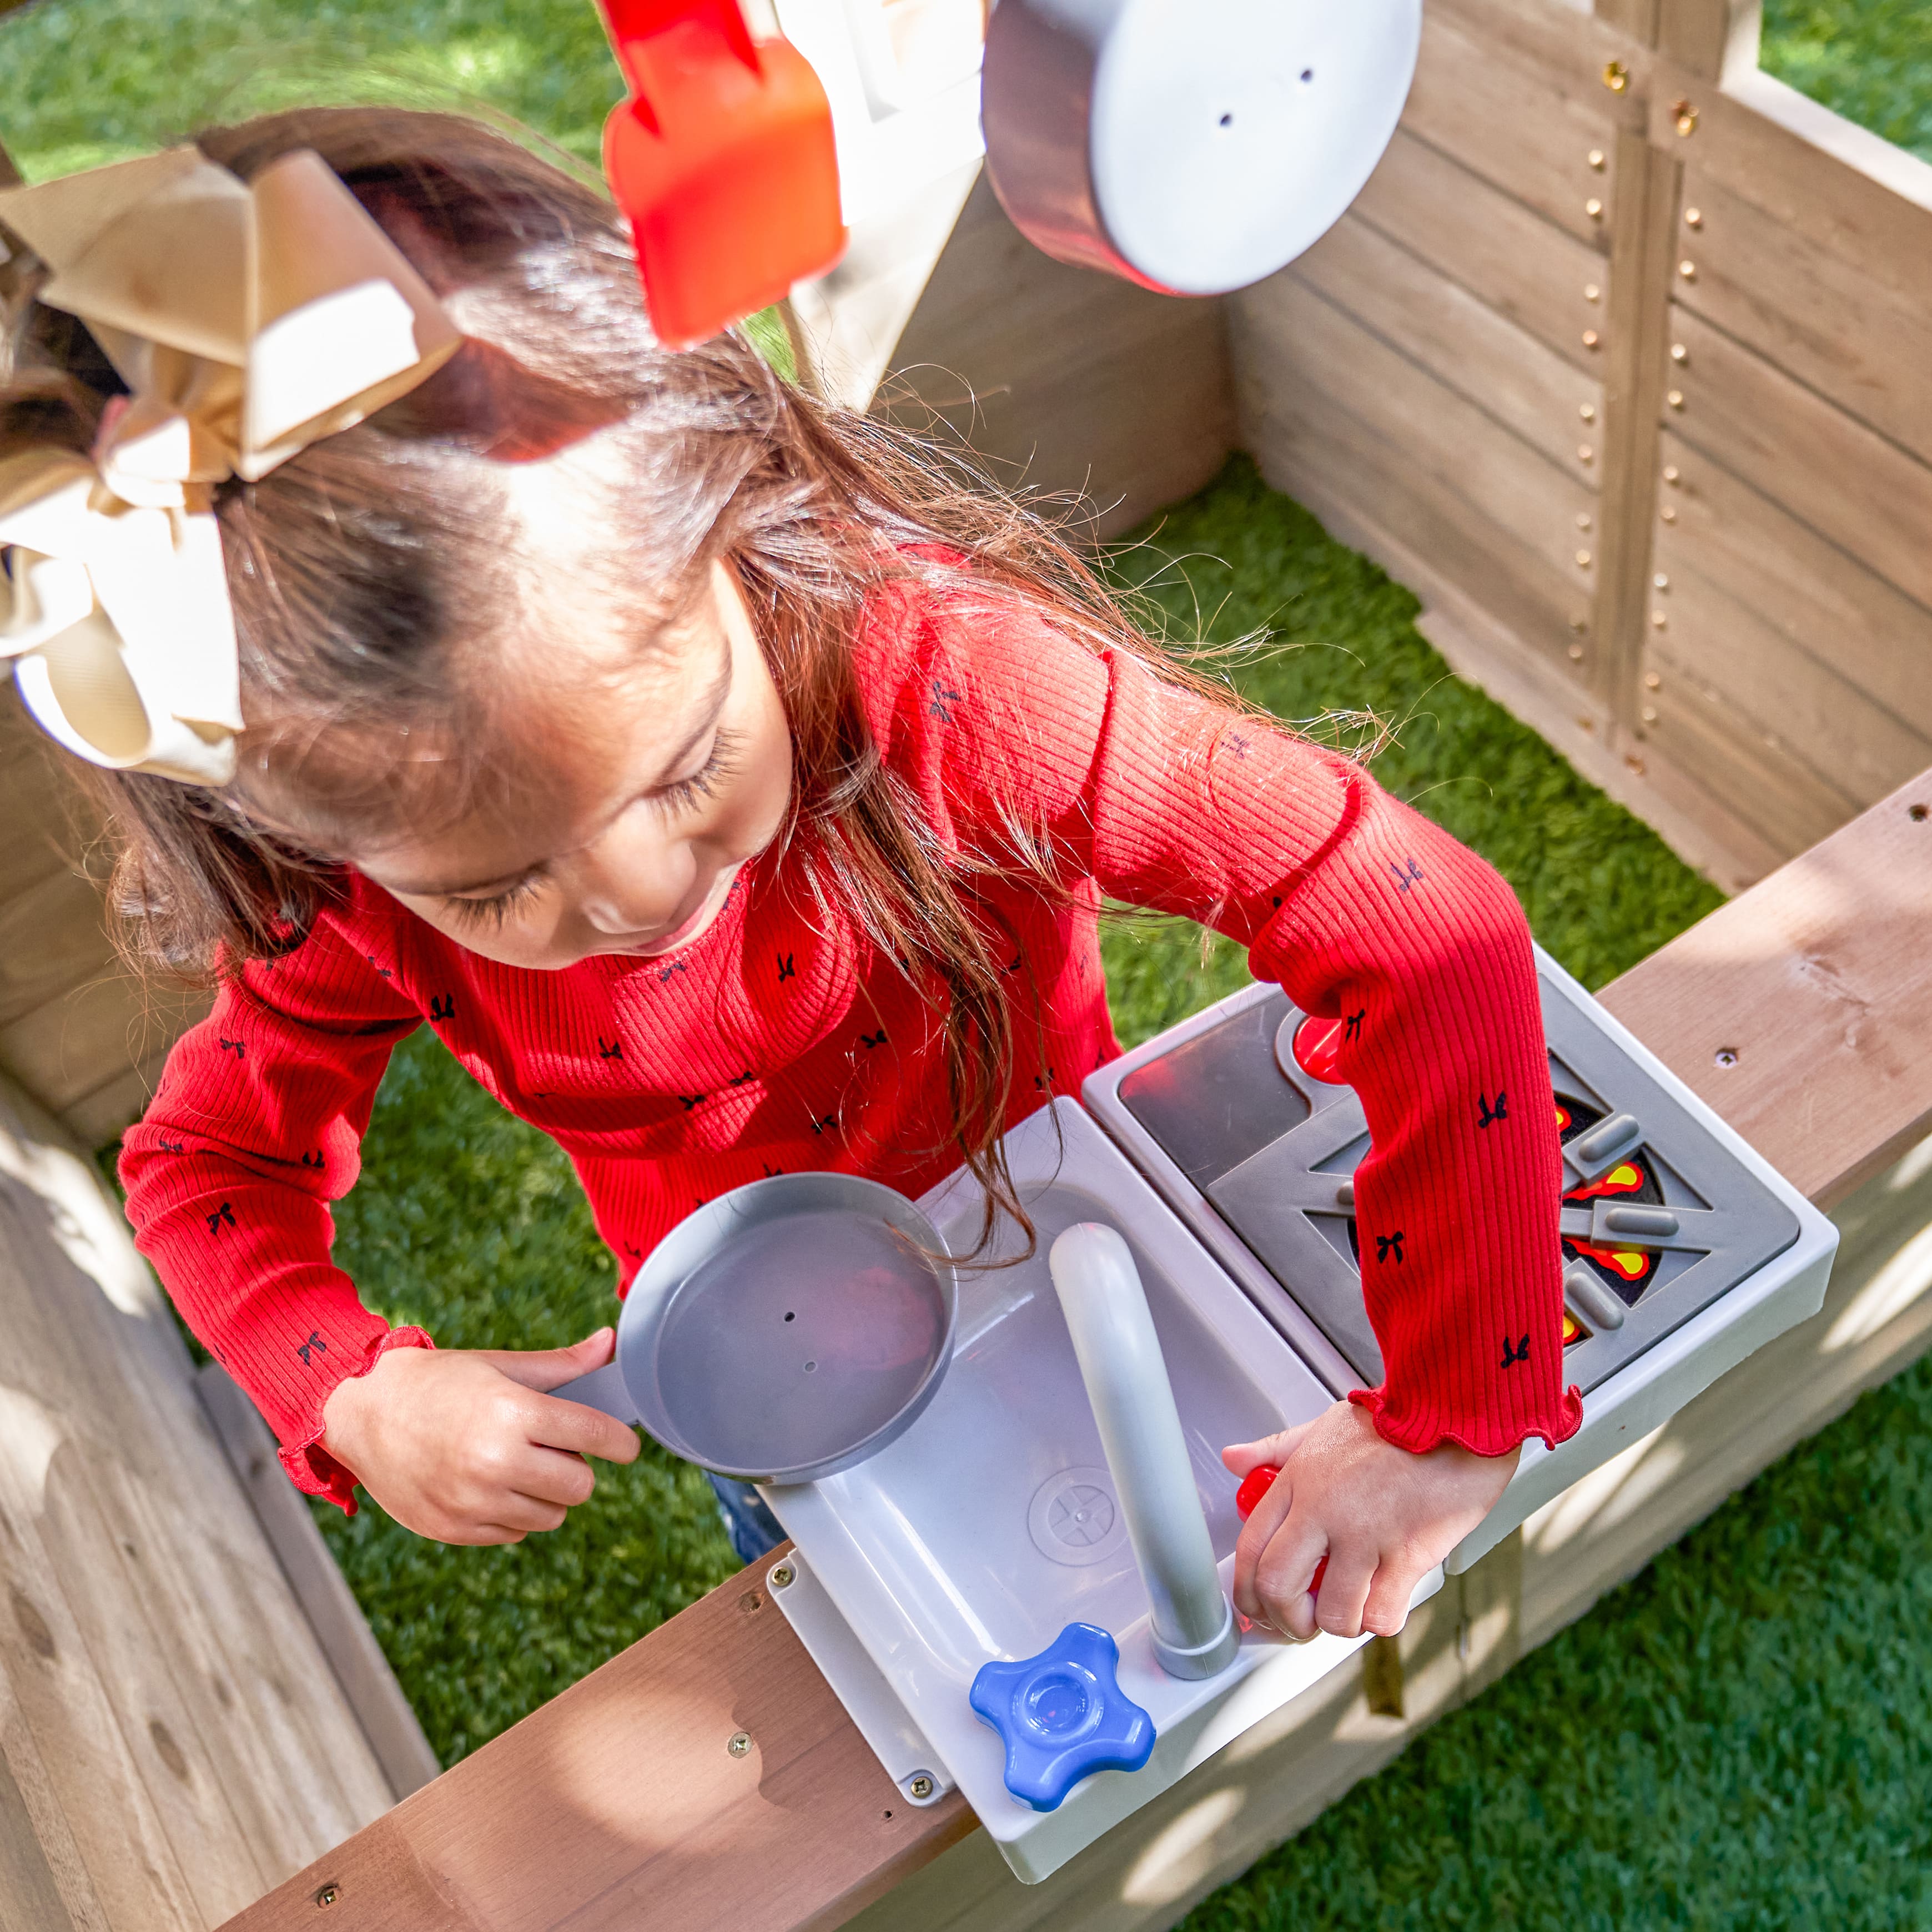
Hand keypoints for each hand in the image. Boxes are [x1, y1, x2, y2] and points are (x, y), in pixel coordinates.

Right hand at [319, 1328, 639, 1544]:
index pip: (595, 1435)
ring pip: (552, 1516)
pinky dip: (513, 1513)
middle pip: (581, 1485)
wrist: (362, 1411)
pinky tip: (487, 1484)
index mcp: (513, 1413)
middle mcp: (495, 1461)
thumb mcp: (501, 1366)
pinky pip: (515, 1534)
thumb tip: (612, 1342)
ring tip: (514, 1463)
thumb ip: (563, 1365)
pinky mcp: (455, 1530)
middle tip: (550, 1446)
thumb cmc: (440, 1382)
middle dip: (576, 1466)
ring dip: (546, 1493)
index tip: (626, 1445)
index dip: (621, 1442)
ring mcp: (473, 1502)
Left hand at [1223, 1399, 1516, 1641]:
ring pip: (1331, 1612)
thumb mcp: (1324, 1425)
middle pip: (1277, 1586)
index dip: (1247, 1590)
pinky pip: (1382, 1614)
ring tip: (1351, 1610)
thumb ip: (1276, 1448)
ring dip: (1339, 1624)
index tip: (1259, 1607)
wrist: (1453, 1414)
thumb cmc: (1395, 1421)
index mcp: (1299, 1481)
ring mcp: (1365, 1533)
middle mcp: (1324, 1510)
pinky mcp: (1408, 1552)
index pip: (1250, 1547)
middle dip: (1284, 1619)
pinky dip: (1381, 1620)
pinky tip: (1388, 1600)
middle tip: (1301, 1623)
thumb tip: (1234, 1459)